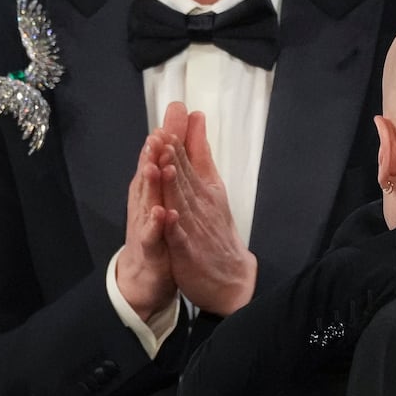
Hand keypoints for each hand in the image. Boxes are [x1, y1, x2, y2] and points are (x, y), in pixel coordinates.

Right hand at [114, 133, 177, 315]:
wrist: (144, 274)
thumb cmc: (155, 230)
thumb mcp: (162, 195)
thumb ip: (167, 165)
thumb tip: (171, 133)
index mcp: (150, 190)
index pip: (156, 158)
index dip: (165, 136)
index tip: (173, 113)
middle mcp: (144, 203)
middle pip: (147, 175)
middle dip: (152, 154)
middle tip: (158, 133)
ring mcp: (144, 225)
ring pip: (147, 202)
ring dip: (150, 184)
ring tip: (154, 166)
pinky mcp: (150, 248)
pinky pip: (152, 235)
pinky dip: (157, 224)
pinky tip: (163, 213)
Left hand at [157, 102, 257, 314]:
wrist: (230, 275)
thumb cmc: (216, 228)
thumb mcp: (212, 185)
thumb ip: (201, 153)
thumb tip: (196, 119)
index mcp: (203, 189)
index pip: (189, 163)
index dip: (177, 144)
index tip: (169, 123)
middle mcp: (199, 205)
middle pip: (185, 179)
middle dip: (175, 157)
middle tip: (165, 135)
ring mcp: (194, 228)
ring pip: (182, 204)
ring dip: (174, 185)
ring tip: (166, 166)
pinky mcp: (188, 251)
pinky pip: (181, 237)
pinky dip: (175, 226)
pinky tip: (170, 214)